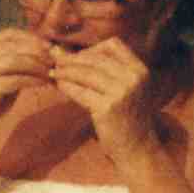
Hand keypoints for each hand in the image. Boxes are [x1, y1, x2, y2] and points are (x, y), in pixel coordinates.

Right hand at [0, 27, 53, 112]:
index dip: (31, 38)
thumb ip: (15, 63)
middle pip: (13, 46)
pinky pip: (15, 80)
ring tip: (50, 72)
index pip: (8, 34)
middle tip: (55, 59)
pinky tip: (43, 83)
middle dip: (38, 51)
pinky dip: (33, 80)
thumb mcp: (0, 77)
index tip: (49, 46)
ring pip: (15, 61)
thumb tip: (44, 50)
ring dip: (37, 65)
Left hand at [47, 36, 159, 155]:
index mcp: (139, 69)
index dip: (92, 48)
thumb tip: (71, 52)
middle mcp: (133, 78)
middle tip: (55, 59)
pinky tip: (59, 84)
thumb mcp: (127, 88)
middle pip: (96, 58)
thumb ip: (108, 71)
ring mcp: (121, 92)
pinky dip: (67, 86)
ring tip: (53, 72)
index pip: (113, 45)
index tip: (76, 56)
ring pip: (86, 73)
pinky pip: (81, 91)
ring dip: (66, 70)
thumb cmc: (127, 117)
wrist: (137, 147)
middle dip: (73, 58)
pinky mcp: (108, 107)